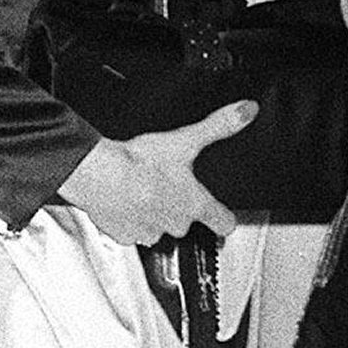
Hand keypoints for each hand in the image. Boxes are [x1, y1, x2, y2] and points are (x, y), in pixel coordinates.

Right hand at [58, 99, 257, 244]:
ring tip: (144, 188)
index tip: (225, 218)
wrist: (101, 175)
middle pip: (186, 221)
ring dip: (154, 211)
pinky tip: (126, 198)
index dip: (225, 219)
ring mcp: (150, 233)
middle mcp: (175, 224)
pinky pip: (133, 230)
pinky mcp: (125, 236)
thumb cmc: (140, 162)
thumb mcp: (186, 139)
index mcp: (193, 203)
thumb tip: (247, 112)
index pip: (223, 222)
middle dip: (178, 205)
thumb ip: (219, 125)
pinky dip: (130, 217)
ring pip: (158, 226)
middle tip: (167, 184)